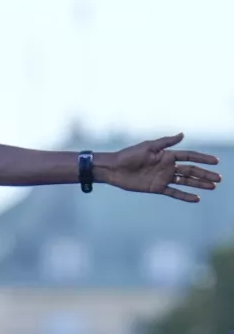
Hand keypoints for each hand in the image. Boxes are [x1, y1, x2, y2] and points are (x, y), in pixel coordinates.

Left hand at [106, 133, 221, 201]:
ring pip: (186, 181)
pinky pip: (174, 192)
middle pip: (191, 171)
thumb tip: (183, 134)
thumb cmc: (128, 155)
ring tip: (213, 187)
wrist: (114, 169)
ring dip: (199, 184)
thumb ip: (166, 142)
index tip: (216, 161)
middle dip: (205, 174)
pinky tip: (196, 198)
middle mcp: (167, 166)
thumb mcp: (147, 146)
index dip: (202, 159)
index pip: (189, 157)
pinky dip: (185, 196)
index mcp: (167, 155)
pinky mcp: (157, 188)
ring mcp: (163, 178)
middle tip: (219, 178)